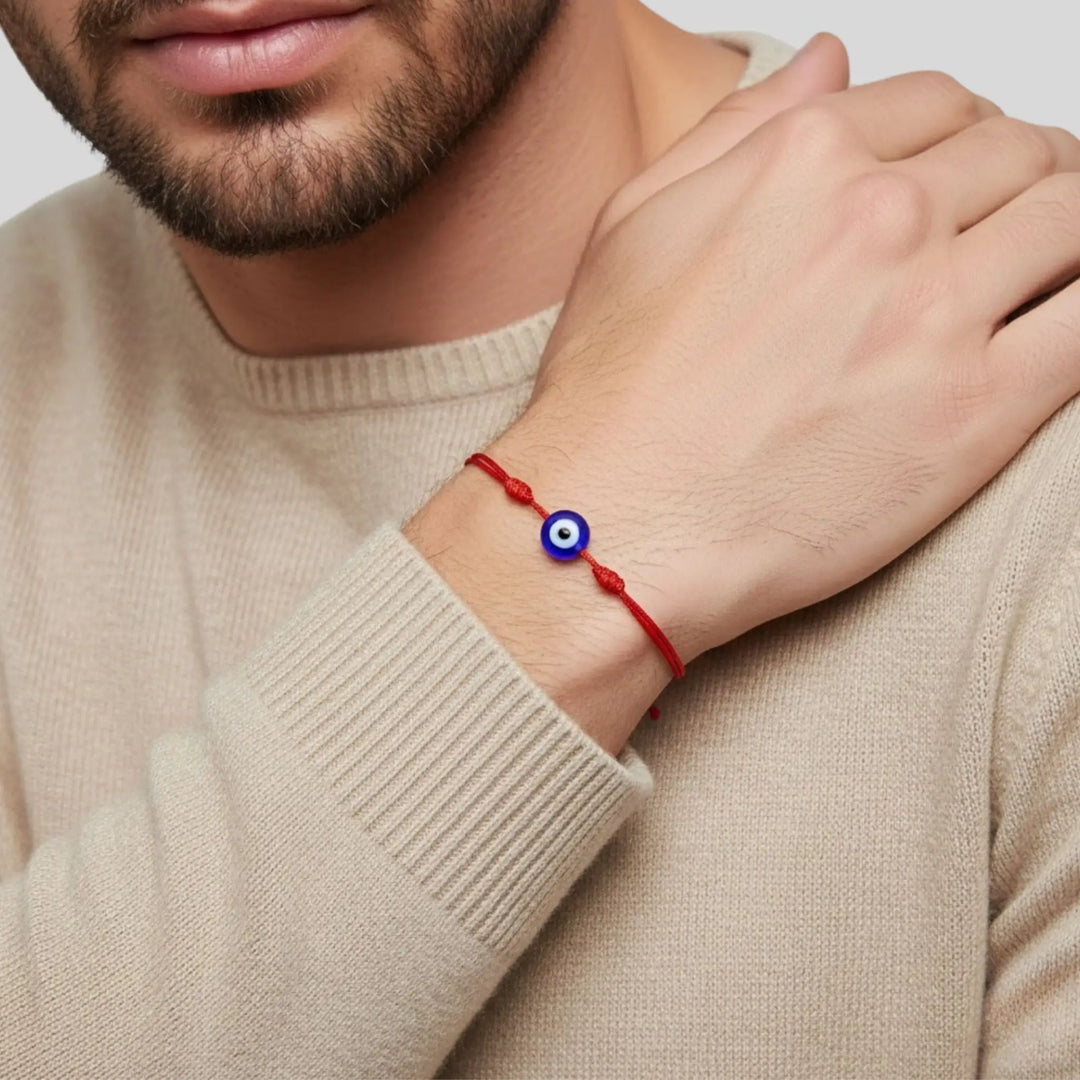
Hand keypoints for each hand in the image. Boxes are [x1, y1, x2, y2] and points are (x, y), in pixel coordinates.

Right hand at [493, 36, 1079, 664]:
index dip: (959, 134)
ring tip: (1049, 268)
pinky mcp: (978, 411)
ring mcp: (938, 312)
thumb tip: (832, 63)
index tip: (959, 175)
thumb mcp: (638, 221)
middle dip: (1025, 176)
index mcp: (804, 161)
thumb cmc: (613, 391)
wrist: (619, 520)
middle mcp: (883, 217)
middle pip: (1017, 155)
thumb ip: (741, 127)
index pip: (938, 105)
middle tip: (1012, 221)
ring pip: (1074, 223)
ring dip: (1073, 232)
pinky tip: (1065, 322)